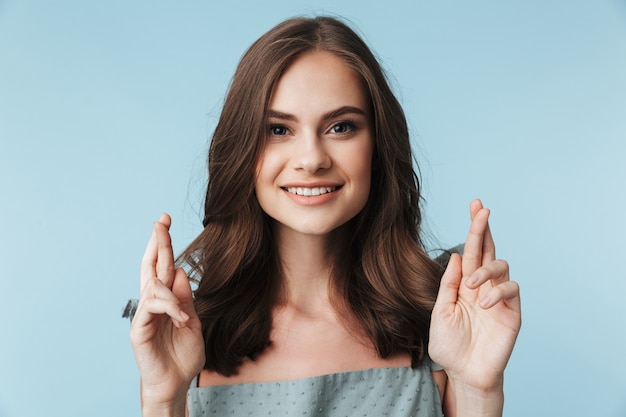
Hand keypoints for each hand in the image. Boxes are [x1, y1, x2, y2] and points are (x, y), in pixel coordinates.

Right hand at [130, 214, 204, 411]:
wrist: (177, 383)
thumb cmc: (184, 355)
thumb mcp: (193, 321)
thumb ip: (186, 298)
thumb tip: (180, 271)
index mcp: (166, 299)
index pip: (162, 266)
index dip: (162, 244)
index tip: (164, 221)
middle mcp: (152, 303)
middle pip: (151, 267)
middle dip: (157, 243)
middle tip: (160, 221)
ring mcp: (144, 315)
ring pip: (152, 286)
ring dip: (171, 296)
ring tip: (183, 317)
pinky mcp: (138, 329)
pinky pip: (150, 308)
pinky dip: (168, 309)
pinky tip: (180, 319)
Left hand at [429, 200, 520, 392]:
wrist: (463, 373)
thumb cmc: (449, 345)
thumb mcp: (441, 311)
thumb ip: (449, 283)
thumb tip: (456, 255)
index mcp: (464, 284)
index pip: (470, 251)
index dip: (474, 228)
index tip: (476, 205)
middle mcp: (483, 286)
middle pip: (487, 250)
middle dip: (484, 229)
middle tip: (482, 211)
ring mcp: (499, 297)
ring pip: (501, 265)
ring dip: (486, 270)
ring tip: (472, 287)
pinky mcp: (512, 312)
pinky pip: (511, 288)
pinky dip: (497, 291)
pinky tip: (484, 304)